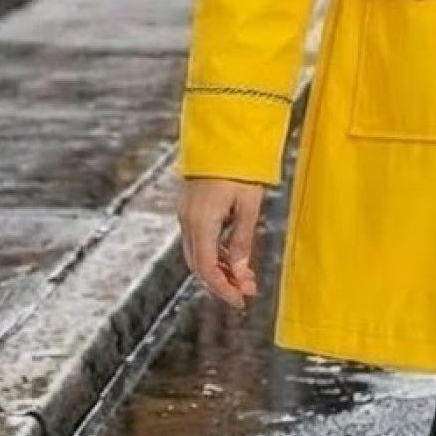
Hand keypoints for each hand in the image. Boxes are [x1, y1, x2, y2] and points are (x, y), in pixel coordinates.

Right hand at [178, 177, 264, 308]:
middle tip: (246, 291)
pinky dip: (214, 252)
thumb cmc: (240, 165)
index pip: (207, 269)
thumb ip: (242, 239)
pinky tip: (232, 255)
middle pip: (199, 265)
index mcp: (201, 222)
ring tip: (244, 276)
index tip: (240, 301)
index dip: (223, 289)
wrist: (223, 134)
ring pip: (197, 253)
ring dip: (218, 268)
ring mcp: (186, 213)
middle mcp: (188, 220)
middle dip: (222, 282)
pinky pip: (198, 239)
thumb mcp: (249, 204)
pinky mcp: (190, 206)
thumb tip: (241, 272)